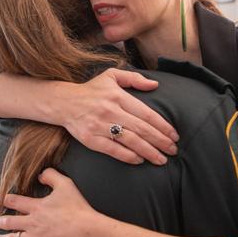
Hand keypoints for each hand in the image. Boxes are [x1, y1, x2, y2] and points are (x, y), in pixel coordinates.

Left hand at [0, 168, 95, 236]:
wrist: (85, 232)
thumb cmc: (77, 208)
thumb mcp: (65, 185)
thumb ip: (51, 176)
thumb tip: (39, 175)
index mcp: (36, 207)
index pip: (15, 201)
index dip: (5, 199)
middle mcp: (32, 224)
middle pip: (10, 222)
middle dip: (0, 221)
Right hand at [60, 68, 178, 165]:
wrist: (63, 102)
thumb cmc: (91, 90)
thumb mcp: (111, 76)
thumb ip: (134, 79)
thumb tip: (155, 84)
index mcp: (117, 96)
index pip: (146, 113)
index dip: (162, 126)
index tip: (174, 135)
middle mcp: (109, 110)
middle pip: (141, 129)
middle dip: (160, 141)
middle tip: (173, 150)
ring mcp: (99, 126)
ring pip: (130, 141)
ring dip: (148, 152)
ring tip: (161, 160)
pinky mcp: (90, 139)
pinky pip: (112, 150)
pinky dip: (127, 156)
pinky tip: (139, 160)